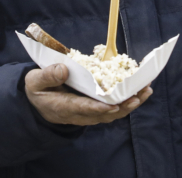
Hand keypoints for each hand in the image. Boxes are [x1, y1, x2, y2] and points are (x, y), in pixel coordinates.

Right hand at [25, 63, 151, 124]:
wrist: (38, 103)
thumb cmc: (38, 90)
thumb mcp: (35, 81)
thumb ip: (47, 76)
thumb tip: (63, 69)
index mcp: (64, 107)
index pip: (84, 108)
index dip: (99, 107)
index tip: (114, 104)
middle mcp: (80, 113)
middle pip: (105, 113)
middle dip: (123, 105)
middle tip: (139, 95)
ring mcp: (89, 113)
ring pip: (114, 112)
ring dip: (131, 102)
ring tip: (146, 91)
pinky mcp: (96, 109)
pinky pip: (115, 107)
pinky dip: (129, 100)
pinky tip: (142, 90)